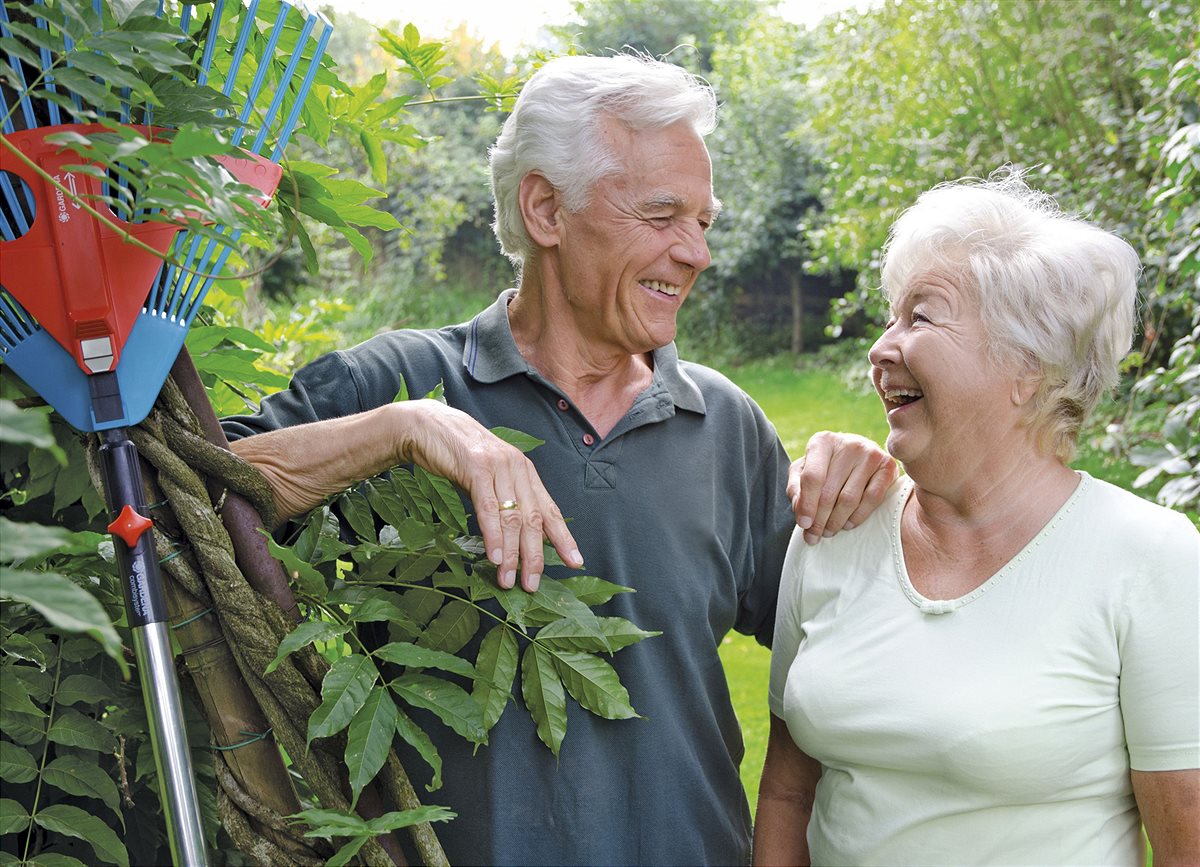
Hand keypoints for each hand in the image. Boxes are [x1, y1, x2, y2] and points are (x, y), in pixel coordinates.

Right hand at [396, 401, 582, 591]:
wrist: (429, 426)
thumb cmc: (459, 456)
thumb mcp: (490, 478)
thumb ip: (505, 501)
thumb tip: (516, 538)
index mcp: (525, 472)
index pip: (550, 510)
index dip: (563, 538)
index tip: (576, 562)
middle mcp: (518, 468)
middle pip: (534, 520)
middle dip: (535, 556)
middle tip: (533, 585)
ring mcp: (499, 467)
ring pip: (513, 518)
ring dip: (512, 554)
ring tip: (509, 580)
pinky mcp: (477, 467)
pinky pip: (489, 508)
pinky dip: (494, 535)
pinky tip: (495, 556)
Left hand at [787, 431, 896, 543]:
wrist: (859, 453)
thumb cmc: (825, 465)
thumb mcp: (803, 470)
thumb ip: (796, 487)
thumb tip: (800, 510)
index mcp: (822, 441)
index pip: (812, 478)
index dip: (807, 505)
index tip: (803, 525)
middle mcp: (848, 443)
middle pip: (830, 492)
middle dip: (819, 520)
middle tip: (814, 536)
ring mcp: (870, 453)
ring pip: (849, 499)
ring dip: (836, 521)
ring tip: (828, 531)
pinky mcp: (888, 466)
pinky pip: (872, 499)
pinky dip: (858, 516)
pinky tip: (848, 524)